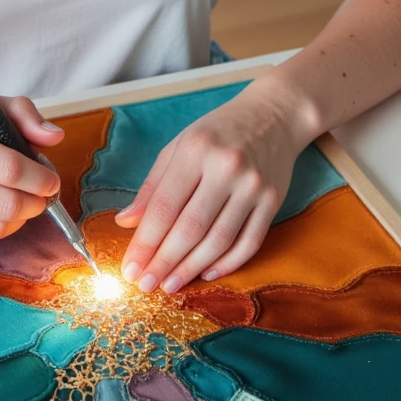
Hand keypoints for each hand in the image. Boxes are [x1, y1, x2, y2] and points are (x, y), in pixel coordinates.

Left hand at [115, 90, 301, 291]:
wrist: (274, 115)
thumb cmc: (219, 132)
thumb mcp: (180, 146)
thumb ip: (153, 185)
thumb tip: (126, 221)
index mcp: (196, 150)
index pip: (164, 206)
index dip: (145, 242)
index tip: (130, 267)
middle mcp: (226, 168)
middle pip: (190, 228)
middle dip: (163, 262)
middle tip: (145, 285)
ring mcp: (253, 186)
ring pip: (219, 240)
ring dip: (191, 268)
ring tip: (170, 285)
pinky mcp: (274, 201)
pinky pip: (249, 242)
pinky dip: (227, 263)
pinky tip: (206, 273)